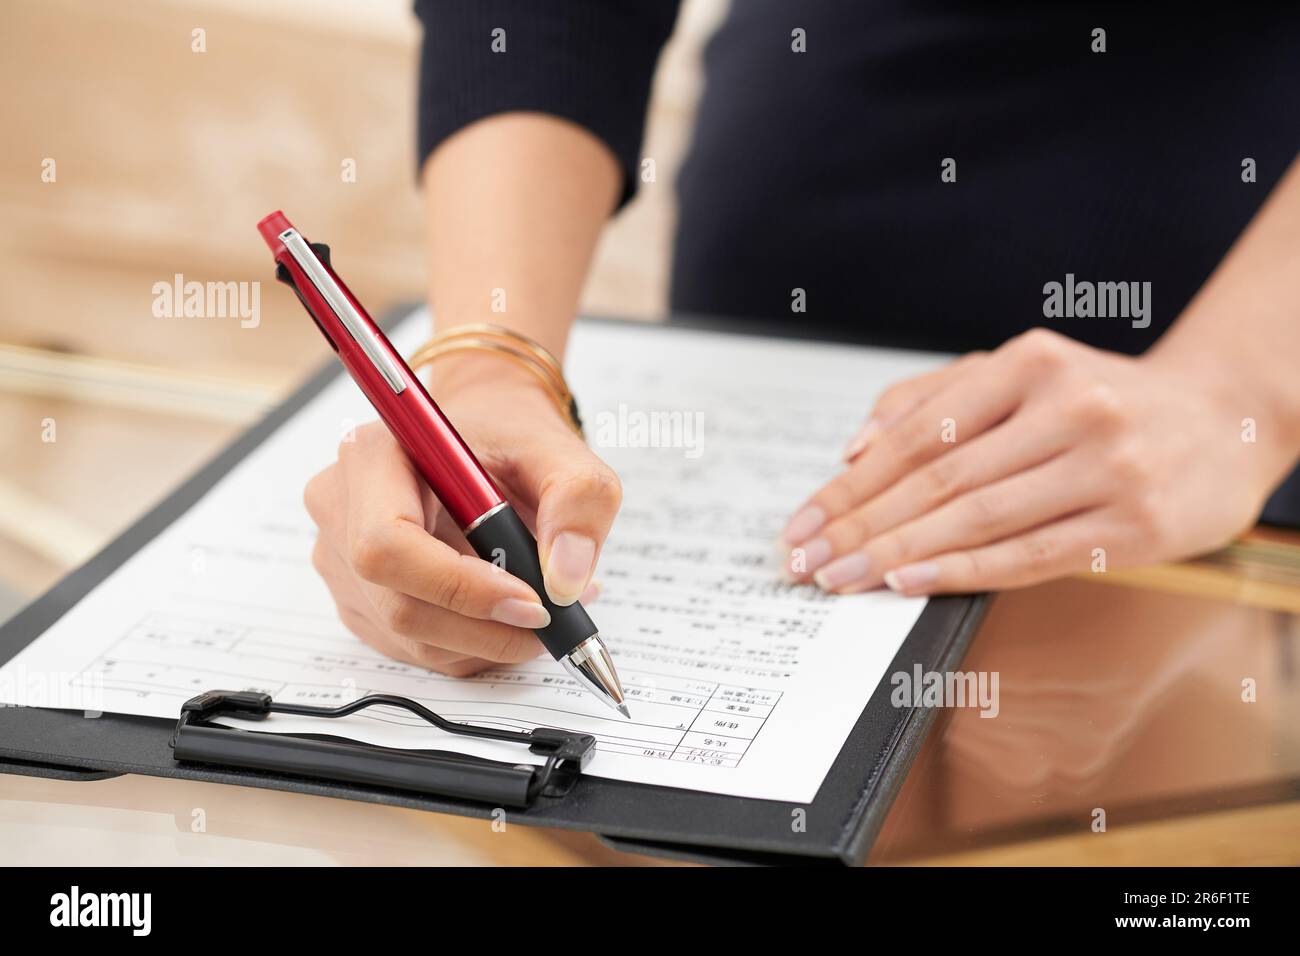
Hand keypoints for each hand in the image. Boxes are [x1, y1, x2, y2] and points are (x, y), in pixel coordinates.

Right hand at [304, 354, 620, 675]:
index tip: (532, 601)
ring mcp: (340, 558)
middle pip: (398, 604)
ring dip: (486, 640)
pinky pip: (414, 648)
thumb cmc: (512, 442)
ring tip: (542, 604)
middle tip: (551, 617)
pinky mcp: (359, 598)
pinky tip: (504, 612)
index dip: (459, 588)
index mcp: (373, 455)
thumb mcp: (564, 456)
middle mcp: (341, 507)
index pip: (387, 545)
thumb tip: (565, 582)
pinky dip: (471, 645)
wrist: (487, 441)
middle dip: (486, 627)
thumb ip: (578, 504)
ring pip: (410, 637)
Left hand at [781, 328, 1275, 595]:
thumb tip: (854, 447)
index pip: (918, 433)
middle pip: (939, 479)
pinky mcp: (1132, 526)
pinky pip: (1029, 554)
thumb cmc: (1102, 400)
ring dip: (895, 554)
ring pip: (976, 518)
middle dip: (860, 527)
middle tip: (807, 562)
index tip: (803, 522)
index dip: (851, 485)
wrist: (1223, 421)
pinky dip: (962, 571)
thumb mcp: (1022, 371)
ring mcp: (1106, 468)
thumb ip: (933, 397)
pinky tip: (909, 582)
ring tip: (841, 580)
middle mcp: (1071, 408)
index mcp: (1032, 362)